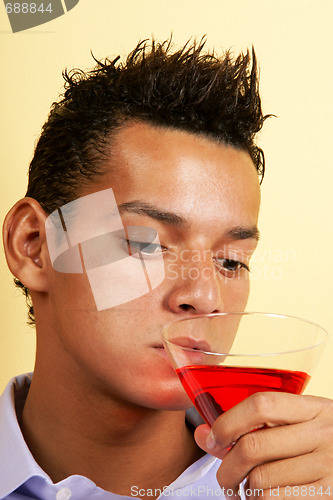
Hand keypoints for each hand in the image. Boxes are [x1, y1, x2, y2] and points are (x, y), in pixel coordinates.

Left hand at [194, 392, 332, 498]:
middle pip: (253, 446)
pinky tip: (265, 499)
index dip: (228, 421)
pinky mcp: (329, 496)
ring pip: (260, 481)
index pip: (262, 404)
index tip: (213, 437)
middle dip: (226, 467)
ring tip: (249, 490)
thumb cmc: (322, 447)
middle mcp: (324, 434)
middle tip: (225, 478)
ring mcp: (329, 467)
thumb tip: (204, 435)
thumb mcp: (300, 427)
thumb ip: (256, 427)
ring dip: (245, 490)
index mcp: (315, 408)